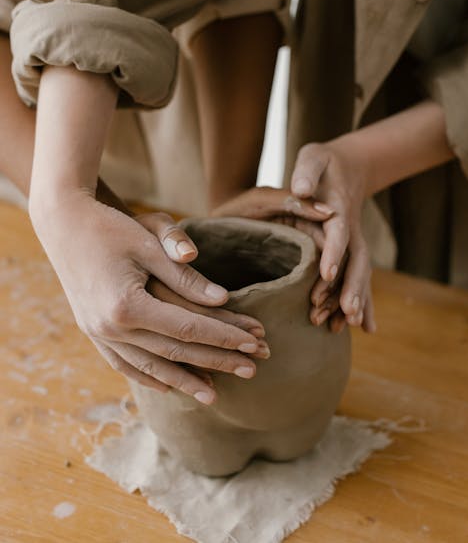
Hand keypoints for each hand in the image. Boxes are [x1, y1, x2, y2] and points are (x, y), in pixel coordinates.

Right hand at [30, 192, 267, 402]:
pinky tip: (166, 386)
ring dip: (183, 381)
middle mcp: (110, 327)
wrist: (63, 224)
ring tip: (213, 395)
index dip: (223, 337)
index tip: (252, 343)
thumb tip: (222, 300)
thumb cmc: (111, 227)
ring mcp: (97, 333)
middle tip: (251, 370)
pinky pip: (123, 363)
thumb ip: (185, 276)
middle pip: (173, 352)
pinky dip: (147, 376)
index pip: (187, 329)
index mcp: (127, 305)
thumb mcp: (150, 244)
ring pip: (148, 366)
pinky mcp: (91, 330)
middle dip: (215, 362)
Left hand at [212, 186, 339, 325]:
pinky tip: (341, 329)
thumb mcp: (262, 199)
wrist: (228, 222)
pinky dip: (341, 308)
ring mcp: (324, 254)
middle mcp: (327, 234)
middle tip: (348, 312)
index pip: (338, 232)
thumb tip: (328, 212)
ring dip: (348, 302)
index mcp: (318, 214)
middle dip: (352, 287)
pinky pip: (338, 289)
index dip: (336, 254)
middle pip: (354, 260)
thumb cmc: (242, 208)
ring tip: (337, 327)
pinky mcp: (316, 270)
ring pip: (349, 277)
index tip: (327, 275)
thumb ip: (291, 201)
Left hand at [291, 137, 375, 333]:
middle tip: (347, 312)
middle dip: (352, 287)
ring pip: (359, 275)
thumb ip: (308, 172)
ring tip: (347, 325)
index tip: (326, 273)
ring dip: (356, 300)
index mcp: (339, 209)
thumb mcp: (314, 158)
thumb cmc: (323, 164)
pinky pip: (358, 280)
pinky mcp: (352, 252)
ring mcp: (355, 243)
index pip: (338, 232)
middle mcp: (351, 230)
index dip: (334, 252)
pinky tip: (365, 328)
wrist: (346, 166)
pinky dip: (363, 303)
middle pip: (357, 261)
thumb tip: (301, 189)